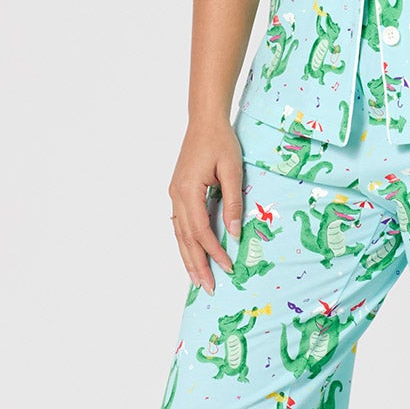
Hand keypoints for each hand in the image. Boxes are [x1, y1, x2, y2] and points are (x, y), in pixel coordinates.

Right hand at [168, 117, 242, 293]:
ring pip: (179, 234)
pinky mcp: (178, 192)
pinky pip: (179, 224)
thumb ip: (232, 202)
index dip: (214, 251)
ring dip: (188, 258)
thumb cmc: (221, 141)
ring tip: (197, 280)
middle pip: (185, 238)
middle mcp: (176, 195)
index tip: (228, 266)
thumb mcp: (233, 170)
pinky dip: (185, 242)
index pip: (201, 230)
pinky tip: (190, 255)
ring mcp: (174, 194)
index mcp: (188, 190)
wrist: (204, 121)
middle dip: (197, 265)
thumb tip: (235, 233)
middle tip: (208, 288)